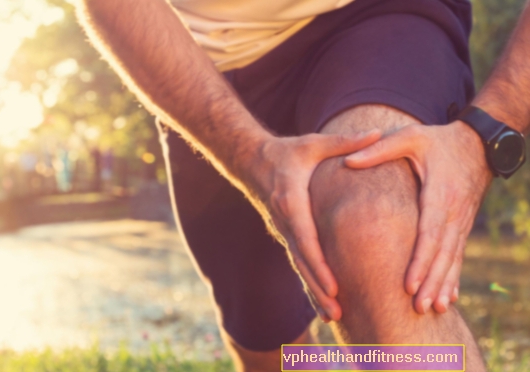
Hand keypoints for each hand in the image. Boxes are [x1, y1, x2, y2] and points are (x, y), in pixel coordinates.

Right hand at [243, 130, 381, 321]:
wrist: (251, 161)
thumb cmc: (286, 152)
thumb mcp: (314, 143)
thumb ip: (345, 142)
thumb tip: (379, 132)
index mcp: (292, 201)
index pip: (305, 238)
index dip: (319, 264)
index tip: (334, 286)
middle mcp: (285, 221)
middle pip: (302, 261)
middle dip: (318, 287)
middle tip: (337, 313)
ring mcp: (283, 230)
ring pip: (299, 266)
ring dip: (314, 291)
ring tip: (333, 316)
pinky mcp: (285, 234)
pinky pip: (298, 261)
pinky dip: (309, 281)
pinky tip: (322, 300)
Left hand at [345, 121, 492, 313]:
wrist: (478, 143)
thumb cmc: (438, 140)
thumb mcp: (409, 137)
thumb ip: (379, 149)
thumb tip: (347, 161)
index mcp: (439, 193)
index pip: (429, 233)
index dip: (420, 260)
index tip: (409, 283)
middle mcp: (454, 212)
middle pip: (443, 253)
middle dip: (431, 281)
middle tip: (418, 306)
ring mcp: (462, 220)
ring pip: (453, 258)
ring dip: (444, 284)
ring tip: (434, 309)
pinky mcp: (463, 225)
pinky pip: (458, 254)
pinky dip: (454, 276)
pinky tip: (448, 297)